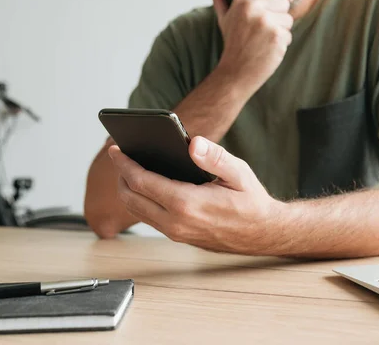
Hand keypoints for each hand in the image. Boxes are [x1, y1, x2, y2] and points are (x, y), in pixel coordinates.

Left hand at [108, 137, 287, 254]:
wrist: (262, 233)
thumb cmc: (251, 201)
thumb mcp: (239, 173)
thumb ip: (215, 157)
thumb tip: (193, 143)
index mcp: (187, 204)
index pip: (142, 181)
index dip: (125, 164)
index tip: (116, 149)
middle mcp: (176, 222)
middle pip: (131, 198)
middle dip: (121, 176)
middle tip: (120, 157)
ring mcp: (175, 233)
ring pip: (137, 211)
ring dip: (128, 190)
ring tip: (129, 169)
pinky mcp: (178, 236)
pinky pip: (149, 218)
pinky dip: (140, 201)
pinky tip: (146, 186)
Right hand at [212, 0, 293, 92]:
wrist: (235, 73)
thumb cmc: (233, 45)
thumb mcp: (224, 20)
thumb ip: (221, 0)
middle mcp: (254, 8)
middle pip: (284, 2)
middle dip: (279, 15)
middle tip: (263, 31)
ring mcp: (266, 22)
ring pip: (288, 19)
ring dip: (281, 31)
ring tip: (263, 41)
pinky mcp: (276, 36)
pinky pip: (288, 34)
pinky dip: (282, 44)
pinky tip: (267, 49)